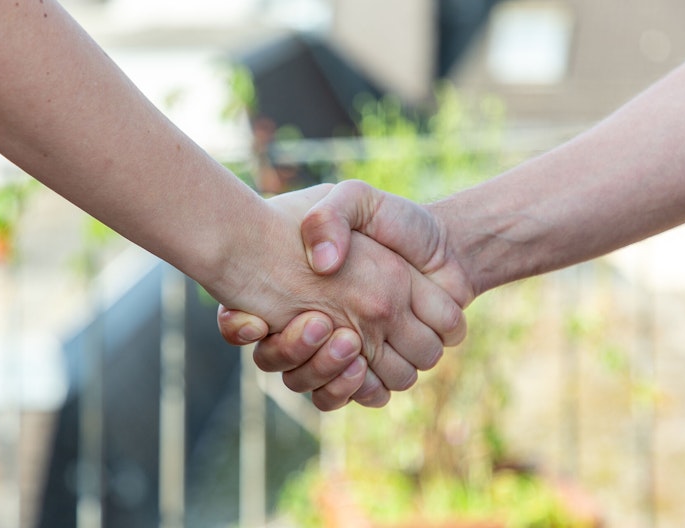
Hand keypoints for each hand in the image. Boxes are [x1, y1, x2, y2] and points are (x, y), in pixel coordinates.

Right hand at [219, 184, 465, 401]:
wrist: (444, 245)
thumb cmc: (395, 222)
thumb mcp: (355, 200)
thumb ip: (330, 218)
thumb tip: (322, 264)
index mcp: (296, 289)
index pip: (242, 323)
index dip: (239, 326)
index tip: (254, 318)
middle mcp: (313, 324)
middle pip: (276, 360)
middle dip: (292, 350)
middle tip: (319, 323)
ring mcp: (342, 351)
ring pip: (311, 383)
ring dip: (326, 368)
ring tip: (348, 340)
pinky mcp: (373, 370)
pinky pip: (348, 397)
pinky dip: (350, 387)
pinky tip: (360, 364)